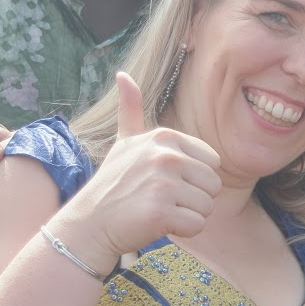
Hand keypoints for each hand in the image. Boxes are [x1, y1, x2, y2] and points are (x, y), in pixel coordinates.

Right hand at [47, 73, 223, 269]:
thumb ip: (130, 110)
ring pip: (208, 207)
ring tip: (158, 209)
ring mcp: (164, 184)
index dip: (194, 177)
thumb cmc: (114, 183)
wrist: (91, 223)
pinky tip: (157, 224)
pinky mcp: (161, 213)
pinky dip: (182, 230)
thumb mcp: (124, 142)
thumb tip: (123, 75)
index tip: (164, 180)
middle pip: (214, 185)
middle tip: (160, 198)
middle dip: (193, 198)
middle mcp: (166, 156)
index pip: (213, 162)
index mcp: (165, 137)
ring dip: (187, 215)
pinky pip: (197, 225)